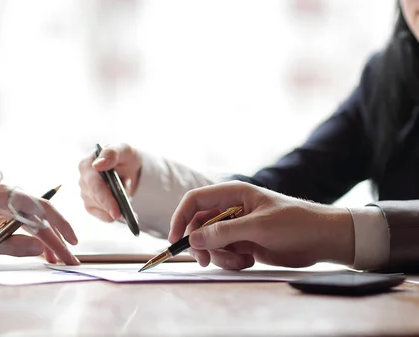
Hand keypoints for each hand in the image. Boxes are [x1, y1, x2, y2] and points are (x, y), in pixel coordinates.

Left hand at [0, 185, 79, 264]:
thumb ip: (12, 246)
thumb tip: (40, 248)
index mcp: (6, 196)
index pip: (41, 211)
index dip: (59, 228)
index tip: (70, 246)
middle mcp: (11, 195)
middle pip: (44, 215)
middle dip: (58, 238)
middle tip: (70, 259)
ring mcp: (10, 203)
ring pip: (38, 221)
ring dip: (49, 240)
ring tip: (57, 260)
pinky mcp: (8, 212)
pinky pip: (29, 224)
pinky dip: (38, 238)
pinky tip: (44, 253)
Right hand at [78, 143, 141, 221]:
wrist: (129, 168)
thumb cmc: (124, 157)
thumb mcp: (124, 150)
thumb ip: (111, 153)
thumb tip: (97, 165)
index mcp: (86, 164)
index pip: (94, 185)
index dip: (105, 199)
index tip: (116, 212)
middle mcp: (83, 180)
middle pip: (96, 200)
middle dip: (114, 206)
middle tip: (130, 213)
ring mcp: (85, 193)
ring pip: (100, 209)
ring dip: (116, 207)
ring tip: (128, 198)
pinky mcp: (91, 205)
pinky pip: (103, 216)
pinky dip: (114, 216)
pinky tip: (124, 211)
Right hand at [168, 181, 353, 269]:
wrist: (323, 239)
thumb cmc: (295, 223)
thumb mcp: (258, 227)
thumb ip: (223, 233)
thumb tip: (193, 239)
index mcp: (232, 194)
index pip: (195, 201)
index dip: (181, 218)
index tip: (176, 240)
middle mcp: (230, 209)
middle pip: (198, 225)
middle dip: (201, 244)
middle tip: (205, 261)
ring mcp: (236, 227)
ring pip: (210, 243)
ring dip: (219, 255)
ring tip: (240, 260)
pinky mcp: (243, 243)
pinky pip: (223, 254)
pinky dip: (231, 261)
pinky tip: (249, 260)